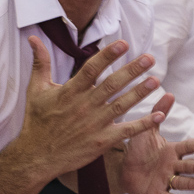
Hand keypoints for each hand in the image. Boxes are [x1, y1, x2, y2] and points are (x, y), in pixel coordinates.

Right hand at [19, 36, 169, 179]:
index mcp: (70, 92)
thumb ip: (40, 63)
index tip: (124, 44)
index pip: (92, 69)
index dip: (108, 55)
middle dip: (132, 70)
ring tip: (156, 81)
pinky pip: (126, 131)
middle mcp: (84, 106)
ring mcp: (94, 124)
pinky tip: (159, 115)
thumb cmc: (37, 121)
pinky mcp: (102, 141)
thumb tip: (33, 38)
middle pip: (112, 84)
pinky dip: (143, 124)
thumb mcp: (36, 90)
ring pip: (122, 105)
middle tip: (150, 58)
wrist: (36, 156)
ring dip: (140, 93)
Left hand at [118, 93, 193, 193]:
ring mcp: (167, 181)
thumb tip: (169, 93)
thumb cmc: (138, 149)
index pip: (188, 147)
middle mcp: (173, 166)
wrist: (123, 169)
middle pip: (188, 167)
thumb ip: (158, 112)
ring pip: (182, 182)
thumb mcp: (147, 130)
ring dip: (193, 184)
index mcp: (172, 151)